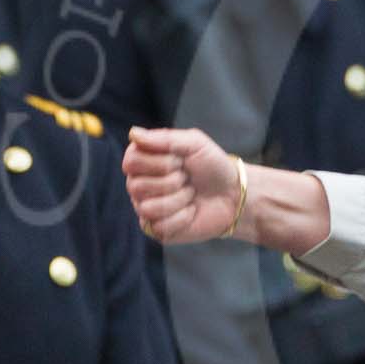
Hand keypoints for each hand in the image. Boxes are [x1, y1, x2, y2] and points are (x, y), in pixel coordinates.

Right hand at [122, 127, 241, 243]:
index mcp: (142, 161)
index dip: (159, 162)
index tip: (180, 160)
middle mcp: (138, 184)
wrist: (233, 194)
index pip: (131, 162)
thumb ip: (164, 138)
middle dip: (172, 181)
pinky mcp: (157, 229)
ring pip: (148, 208)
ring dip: (178, 199)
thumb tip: (133, 134)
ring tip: (190, 194)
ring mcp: (145, 208)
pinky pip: (159, 226)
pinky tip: (191, 211)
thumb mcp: (194, 143)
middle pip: (136, 186)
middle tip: (187, 178)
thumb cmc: (212, 166)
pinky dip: (183, 217)